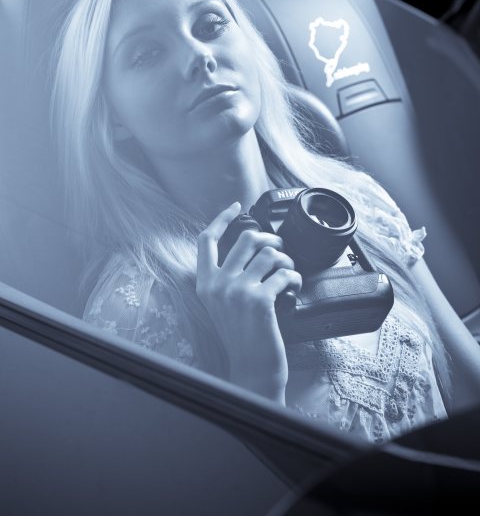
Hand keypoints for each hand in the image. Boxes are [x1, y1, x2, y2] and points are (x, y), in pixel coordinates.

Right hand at [196, 202, 301, 402]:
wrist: (252, 371)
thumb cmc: (243, 338)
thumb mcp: (222, 305)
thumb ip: (227, 277)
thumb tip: (249, 246)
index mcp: (205, 284)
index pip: (206, 240)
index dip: (222, 218)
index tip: (237, 206)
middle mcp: (218, 284)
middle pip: (246, 238)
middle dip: (271, 239)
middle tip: (281, 251)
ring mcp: (238, 291)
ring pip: (270, 253)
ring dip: (287, 261)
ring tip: (289, 274)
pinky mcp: (260, 300)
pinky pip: (284, 274)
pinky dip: (295, 278)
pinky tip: (295, 288)